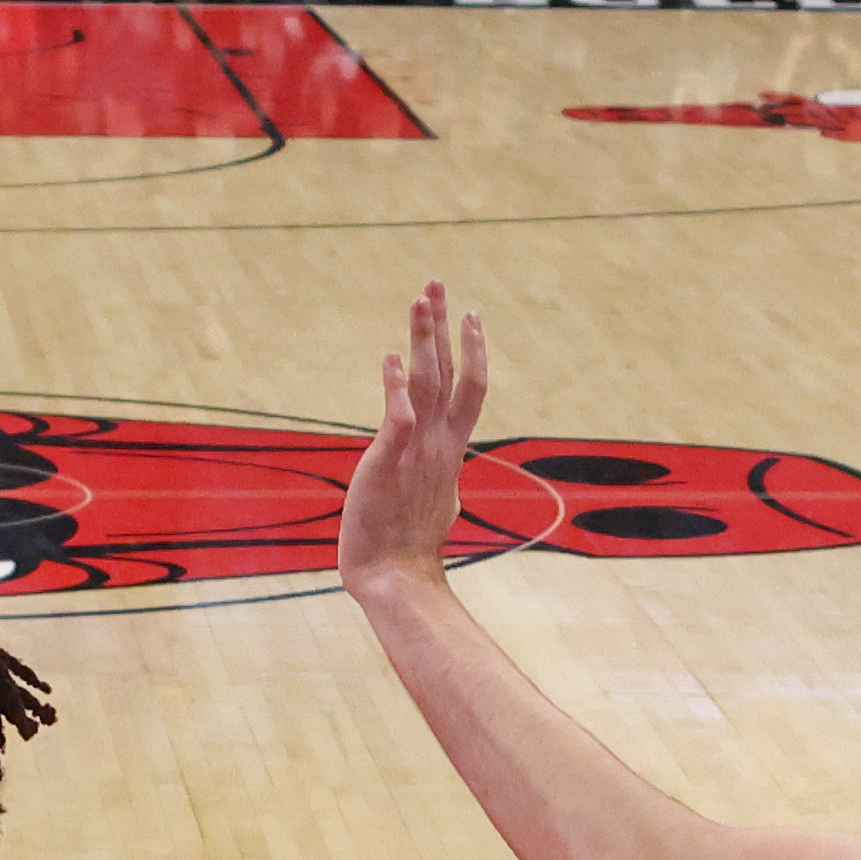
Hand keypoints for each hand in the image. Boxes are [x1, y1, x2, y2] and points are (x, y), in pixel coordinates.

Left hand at [342, 282, 484, 601]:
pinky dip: (395, 387)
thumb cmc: (412, 545)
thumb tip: (449, 477)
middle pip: (448, 372)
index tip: (471, 314)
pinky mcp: (387, 463)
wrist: (397, 577)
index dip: (473, 349)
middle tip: (436, 282)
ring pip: (425, 383)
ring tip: (419, 300)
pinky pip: (397, 418)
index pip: (470, 388)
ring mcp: (415, 451)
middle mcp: (438, 443)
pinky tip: (389, 358)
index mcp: (450, 449)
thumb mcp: (437, 500)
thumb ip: (440, 475)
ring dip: (422, 339)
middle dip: (442, 325)